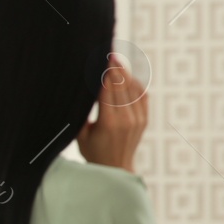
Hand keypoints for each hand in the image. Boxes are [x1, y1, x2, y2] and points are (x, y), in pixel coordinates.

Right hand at [77, 52, 147, 172]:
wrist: (115, 169)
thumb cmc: (93, 152)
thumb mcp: (81, 134)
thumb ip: (82, 114)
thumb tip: (80, 91)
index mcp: (108, 123)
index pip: (109, 91)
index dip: (107, 73)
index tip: (104, 59)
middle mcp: (126, 119)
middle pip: (121, 87)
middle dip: (116, 69)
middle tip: (110, 54)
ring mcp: (137, 119)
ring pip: (132, 89)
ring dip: (125, 74)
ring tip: (117, 61)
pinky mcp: (143, 119)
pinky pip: (141, 95)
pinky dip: (134, 83)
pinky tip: (126, 76)